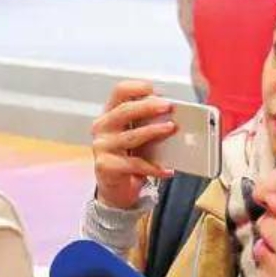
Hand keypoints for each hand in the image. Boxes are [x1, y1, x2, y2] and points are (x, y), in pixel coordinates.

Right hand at [92, 81, 175, 209]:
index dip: (137, 87)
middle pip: (124, 111)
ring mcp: (102, 147)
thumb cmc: (129, 157)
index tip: (155, 89)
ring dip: (154, 131)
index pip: (119, 92)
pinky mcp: (106, 166)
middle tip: (168, 106)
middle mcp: (102, 127)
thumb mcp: (138, 136)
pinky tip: (167, 170)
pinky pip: (135, 164)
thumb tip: (173, 115)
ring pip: (131, 136)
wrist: (115, 188)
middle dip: (148, 106)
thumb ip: (148, 123)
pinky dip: (154, 167)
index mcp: (110, 114)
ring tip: (171, 128)